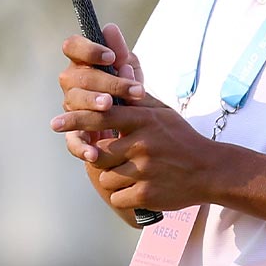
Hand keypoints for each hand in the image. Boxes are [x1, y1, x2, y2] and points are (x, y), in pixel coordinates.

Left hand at [50, 77, 219, 213]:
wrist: (209, 170)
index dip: (76, 119)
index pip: (103, 115)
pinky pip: (117, 197)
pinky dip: (125, 195)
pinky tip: (142, 189)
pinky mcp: (146, 194)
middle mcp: (142, 144)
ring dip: (115, 179)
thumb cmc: (181, 139)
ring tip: (136, 174)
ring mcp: (144, 171)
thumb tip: (121, 68)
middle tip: (121, 158)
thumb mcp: (162, 113)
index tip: (55, 123)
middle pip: (99, 153)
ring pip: (106, 178)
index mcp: (144, 121)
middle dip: (103, 159)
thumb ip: (137, 96)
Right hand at [56, 24, 145, 164]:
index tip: (111, 57)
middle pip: (77, 76)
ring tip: (109, 106)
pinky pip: (73, 140)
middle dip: (104, 81)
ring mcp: (70, 107)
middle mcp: (72, 83)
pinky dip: (81, 146)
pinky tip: (93, 153)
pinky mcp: (75, 133)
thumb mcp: (131, 70)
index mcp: (83, 62)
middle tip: (127, 89)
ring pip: (73, 102)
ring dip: (91, 103)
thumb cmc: (128, 89)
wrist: (134, 126)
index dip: (88, 50)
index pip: (72, 46)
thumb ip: (122, 54)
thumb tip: (110, 29)